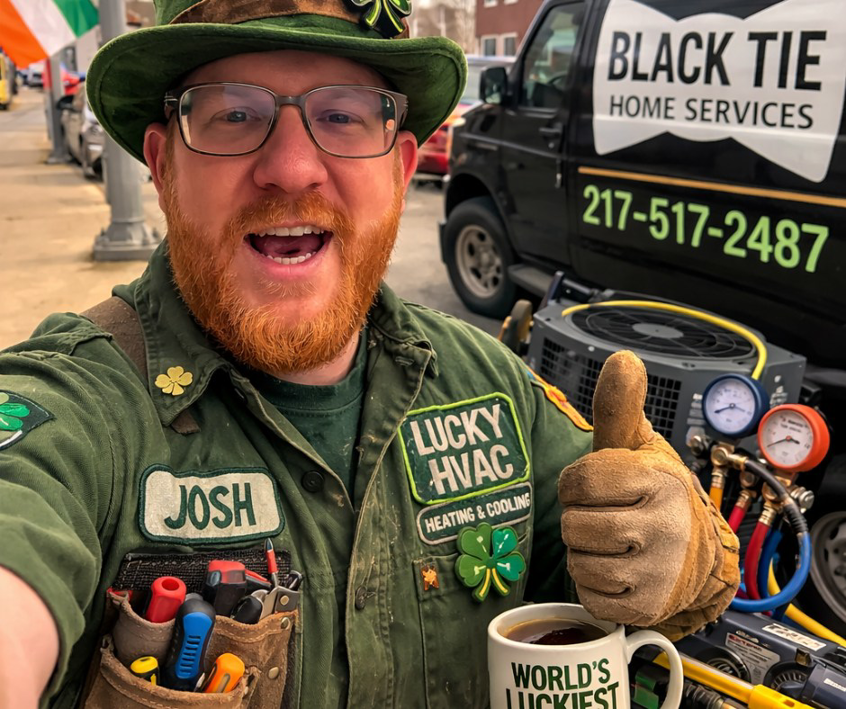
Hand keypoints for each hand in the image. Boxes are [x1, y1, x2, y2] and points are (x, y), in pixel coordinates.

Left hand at [558, 351, 738, 632]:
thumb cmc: (651, 492)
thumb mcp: (636, 446)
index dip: (576, 484)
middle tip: (604, 517)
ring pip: (579, 563)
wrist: (695, 553)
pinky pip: (589, 596)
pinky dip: (592, 586)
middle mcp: (666, 525)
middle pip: (574, 525)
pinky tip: (616, 570)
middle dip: (579, 520)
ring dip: (584, 554)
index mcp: (659, 479)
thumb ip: (619, 406)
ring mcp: (660, 571)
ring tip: (610, 543)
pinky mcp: (648, 606)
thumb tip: (623, 358)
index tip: (596, 486)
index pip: (579, 482)